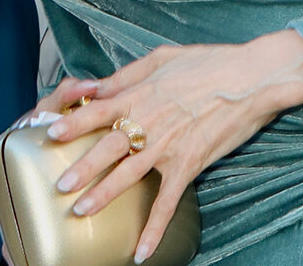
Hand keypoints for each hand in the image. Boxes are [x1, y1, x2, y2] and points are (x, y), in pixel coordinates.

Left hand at [45, 31, 302, 262]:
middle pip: (106, 147)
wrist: (251, 78)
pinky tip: (141, 251)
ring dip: (103, 194)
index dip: (72, 123)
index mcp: (140, 94)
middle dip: (79, 167)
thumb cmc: (209, 62)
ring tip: (80, 211)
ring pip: (128, 174)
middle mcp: (148, 121)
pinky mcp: (189, 164)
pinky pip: (168, 201)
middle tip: (57, 184)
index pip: (97, 110)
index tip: (50, 134)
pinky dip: (155, 228)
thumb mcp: (162, 57)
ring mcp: (168, 146)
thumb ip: (127, 74)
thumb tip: (99, 86)